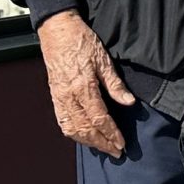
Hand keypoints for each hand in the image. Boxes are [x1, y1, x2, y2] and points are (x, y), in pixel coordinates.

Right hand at [38, 10, 134, 155]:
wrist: (56, 30)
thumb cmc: (81, 41)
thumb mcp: (103, 59)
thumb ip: (115, 84)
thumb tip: (129, 102)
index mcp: (83, 87)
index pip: (100, 118)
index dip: (111, 133)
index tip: (121, 144)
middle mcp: (69, 96)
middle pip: (85, 128)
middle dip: (101, 143)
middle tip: (115, 152)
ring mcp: (59, 98)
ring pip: (72, 128)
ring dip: (87, 142)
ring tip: (102, 147)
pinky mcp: (54, 96)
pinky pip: (62, 121)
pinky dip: (73, 133)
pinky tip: (83, 136)